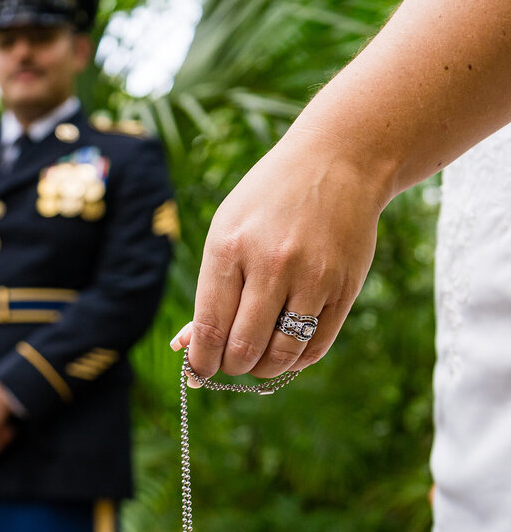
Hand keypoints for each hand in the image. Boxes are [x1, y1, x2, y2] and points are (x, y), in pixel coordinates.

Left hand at [171, 130, 384, 379]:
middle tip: (230, 363)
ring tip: (257, 359)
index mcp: (230, 248)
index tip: (200, 370)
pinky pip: (315, 346)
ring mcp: (312, 277)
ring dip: (264, 369)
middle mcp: (271, 264)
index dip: (201, 361)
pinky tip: (285, 350)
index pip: (210, 328)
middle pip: (243, 348)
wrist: (338, 161)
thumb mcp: (227, 231)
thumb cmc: (269, 202)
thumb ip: (210, 290)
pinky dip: (296, 360)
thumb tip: (187, 346)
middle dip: (230, 366)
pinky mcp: (343, 288)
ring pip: (281, 355)